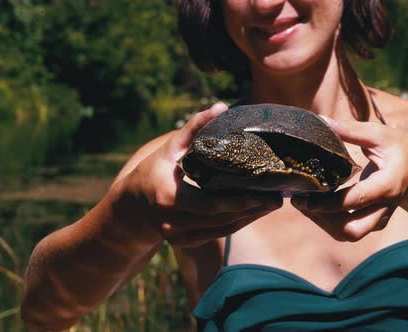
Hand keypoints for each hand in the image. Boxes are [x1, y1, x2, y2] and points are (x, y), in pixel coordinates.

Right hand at [120, 102, 282, 246]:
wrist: (129, 209)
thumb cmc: (152, 173)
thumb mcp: (170, 149)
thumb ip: (194, 127)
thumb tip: (222, 106)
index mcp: (170, 198)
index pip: (212, 203)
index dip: (240, 200)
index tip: (265, 193)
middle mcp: (174, 222)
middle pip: (222, 218)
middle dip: (252, 209)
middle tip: (278, 197)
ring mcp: (180, 236)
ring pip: (223, 229)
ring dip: (249, 218)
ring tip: (272, 204)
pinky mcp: (187, 242)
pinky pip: (217, 234)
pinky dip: (237, 223)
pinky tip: (254, 212)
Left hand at [291, 117, 407, 241]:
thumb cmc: (400, 147)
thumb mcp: (379, 134)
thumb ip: (351, 130)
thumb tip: (321, 121)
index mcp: (388, 186)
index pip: (356, 201)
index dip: (329, 203)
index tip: (305, 198)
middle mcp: (385, 208)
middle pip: (352, 230)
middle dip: (323, 220)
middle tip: (301, 202)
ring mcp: (379, 218)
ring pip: (349, 234)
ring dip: (323, 223)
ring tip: (303, 202)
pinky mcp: (373, 221)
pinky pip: (349, 229)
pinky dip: (329, 221)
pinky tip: (314, 203)